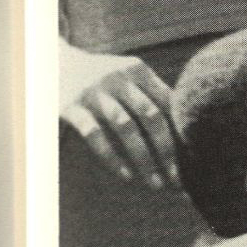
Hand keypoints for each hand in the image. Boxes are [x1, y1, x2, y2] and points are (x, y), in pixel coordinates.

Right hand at [60, 42, 180, 190]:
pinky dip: (112, 158)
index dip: (182, 132)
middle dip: (167, 151)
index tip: (194, 160)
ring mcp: (94, 91)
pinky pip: (95, 135)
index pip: (167, 103)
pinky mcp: (72, 106)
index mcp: (137, 70)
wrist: (52, 62)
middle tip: (178, 180)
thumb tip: (185, 133)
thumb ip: (150, 95)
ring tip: (156, 184)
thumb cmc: (100, 78)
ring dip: (144, 158)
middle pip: (151, 116)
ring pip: (126, 127)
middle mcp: (118, 78)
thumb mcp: (125, 76)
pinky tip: (126, 175)